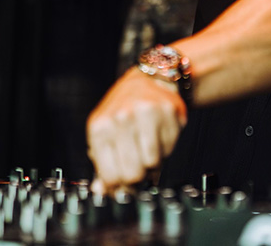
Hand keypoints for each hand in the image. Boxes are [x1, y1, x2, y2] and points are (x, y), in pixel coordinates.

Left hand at [86, 69, 185, 190]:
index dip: (118, 187)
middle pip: (132, 174)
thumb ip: (101, 164)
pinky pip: (169, 148)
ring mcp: (145, 114)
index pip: (109, 176)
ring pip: (152, 163)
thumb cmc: (123, 110)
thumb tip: (102, 191)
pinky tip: (159, 135)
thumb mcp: (104, 134)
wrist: (149, 80)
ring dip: (152, 161)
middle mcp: (121, 118)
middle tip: (137, 168)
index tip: (123, 185)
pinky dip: (165, 147)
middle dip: (137, 177)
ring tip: (147, 147)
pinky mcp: (168, 112)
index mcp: (100, 127)